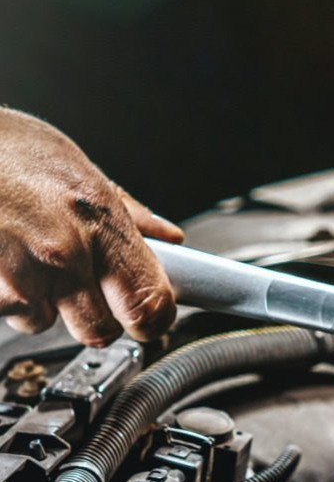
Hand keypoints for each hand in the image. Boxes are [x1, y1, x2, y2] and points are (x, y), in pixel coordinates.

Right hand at [0, 108, 182, 345]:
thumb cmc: (7, 150)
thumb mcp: (78, 168)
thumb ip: (127, 212)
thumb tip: (169, 239)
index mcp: (99, 221)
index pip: (149, 302)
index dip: (153, 320)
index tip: (151, 320)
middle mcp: (65, 252)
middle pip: (101, 331)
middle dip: (95, 318)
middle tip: (82, 289)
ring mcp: (20, 277)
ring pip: (44, 322)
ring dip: (38, 301)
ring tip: (22, 254)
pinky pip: (8, 314)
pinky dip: (3, 296)